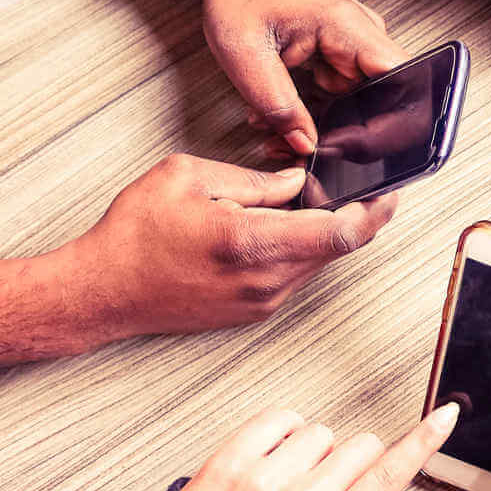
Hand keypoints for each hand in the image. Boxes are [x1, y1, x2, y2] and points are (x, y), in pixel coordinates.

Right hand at [61, 154, 396, 339]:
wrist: (102, 292)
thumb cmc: (134, 233)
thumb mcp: (187, 177)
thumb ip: (253, 179)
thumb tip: (298, 182)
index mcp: (253, 242)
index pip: (344, 232)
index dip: (376, 210)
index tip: (388, 190)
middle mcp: (266, 280)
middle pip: (339, 248)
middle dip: (355, 215)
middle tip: (355, 185)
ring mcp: (262, 302)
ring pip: (319, 263)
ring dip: (325, 233)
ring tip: (309, 201)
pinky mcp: (254, 312)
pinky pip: (295, 276)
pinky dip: (301, 250)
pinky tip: (279, 227)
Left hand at [180, 404, 452, 490]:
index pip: (388, 477)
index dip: (422, 443)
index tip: (444, 417)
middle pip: (360, 446)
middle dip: (356, 461)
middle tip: (328, 490)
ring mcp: (264, 477)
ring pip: (321, 431)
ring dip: (316, 449)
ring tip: (291, 481)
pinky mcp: (231, 458)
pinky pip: (278, 418)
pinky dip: (284, 429)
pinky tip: (274, 458)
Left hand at [199, 0, 406, 155]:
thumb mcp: (244, 57)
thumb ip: (277, 106)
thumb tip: (307, 146)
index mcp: (346, 25)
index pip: (399, 79)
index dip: (385, 121)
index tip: (346, 145)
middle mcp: (361, 34)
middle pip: (383, 100)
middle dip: (346, 134)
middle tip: (298, 146)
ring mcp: (356, 47)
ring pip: (360, 106)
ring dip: (324, 126)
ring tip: (277, 129)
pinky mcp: (344, 57)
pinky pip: (344, 98)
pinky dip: (316, 113)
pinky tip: (286, 114)